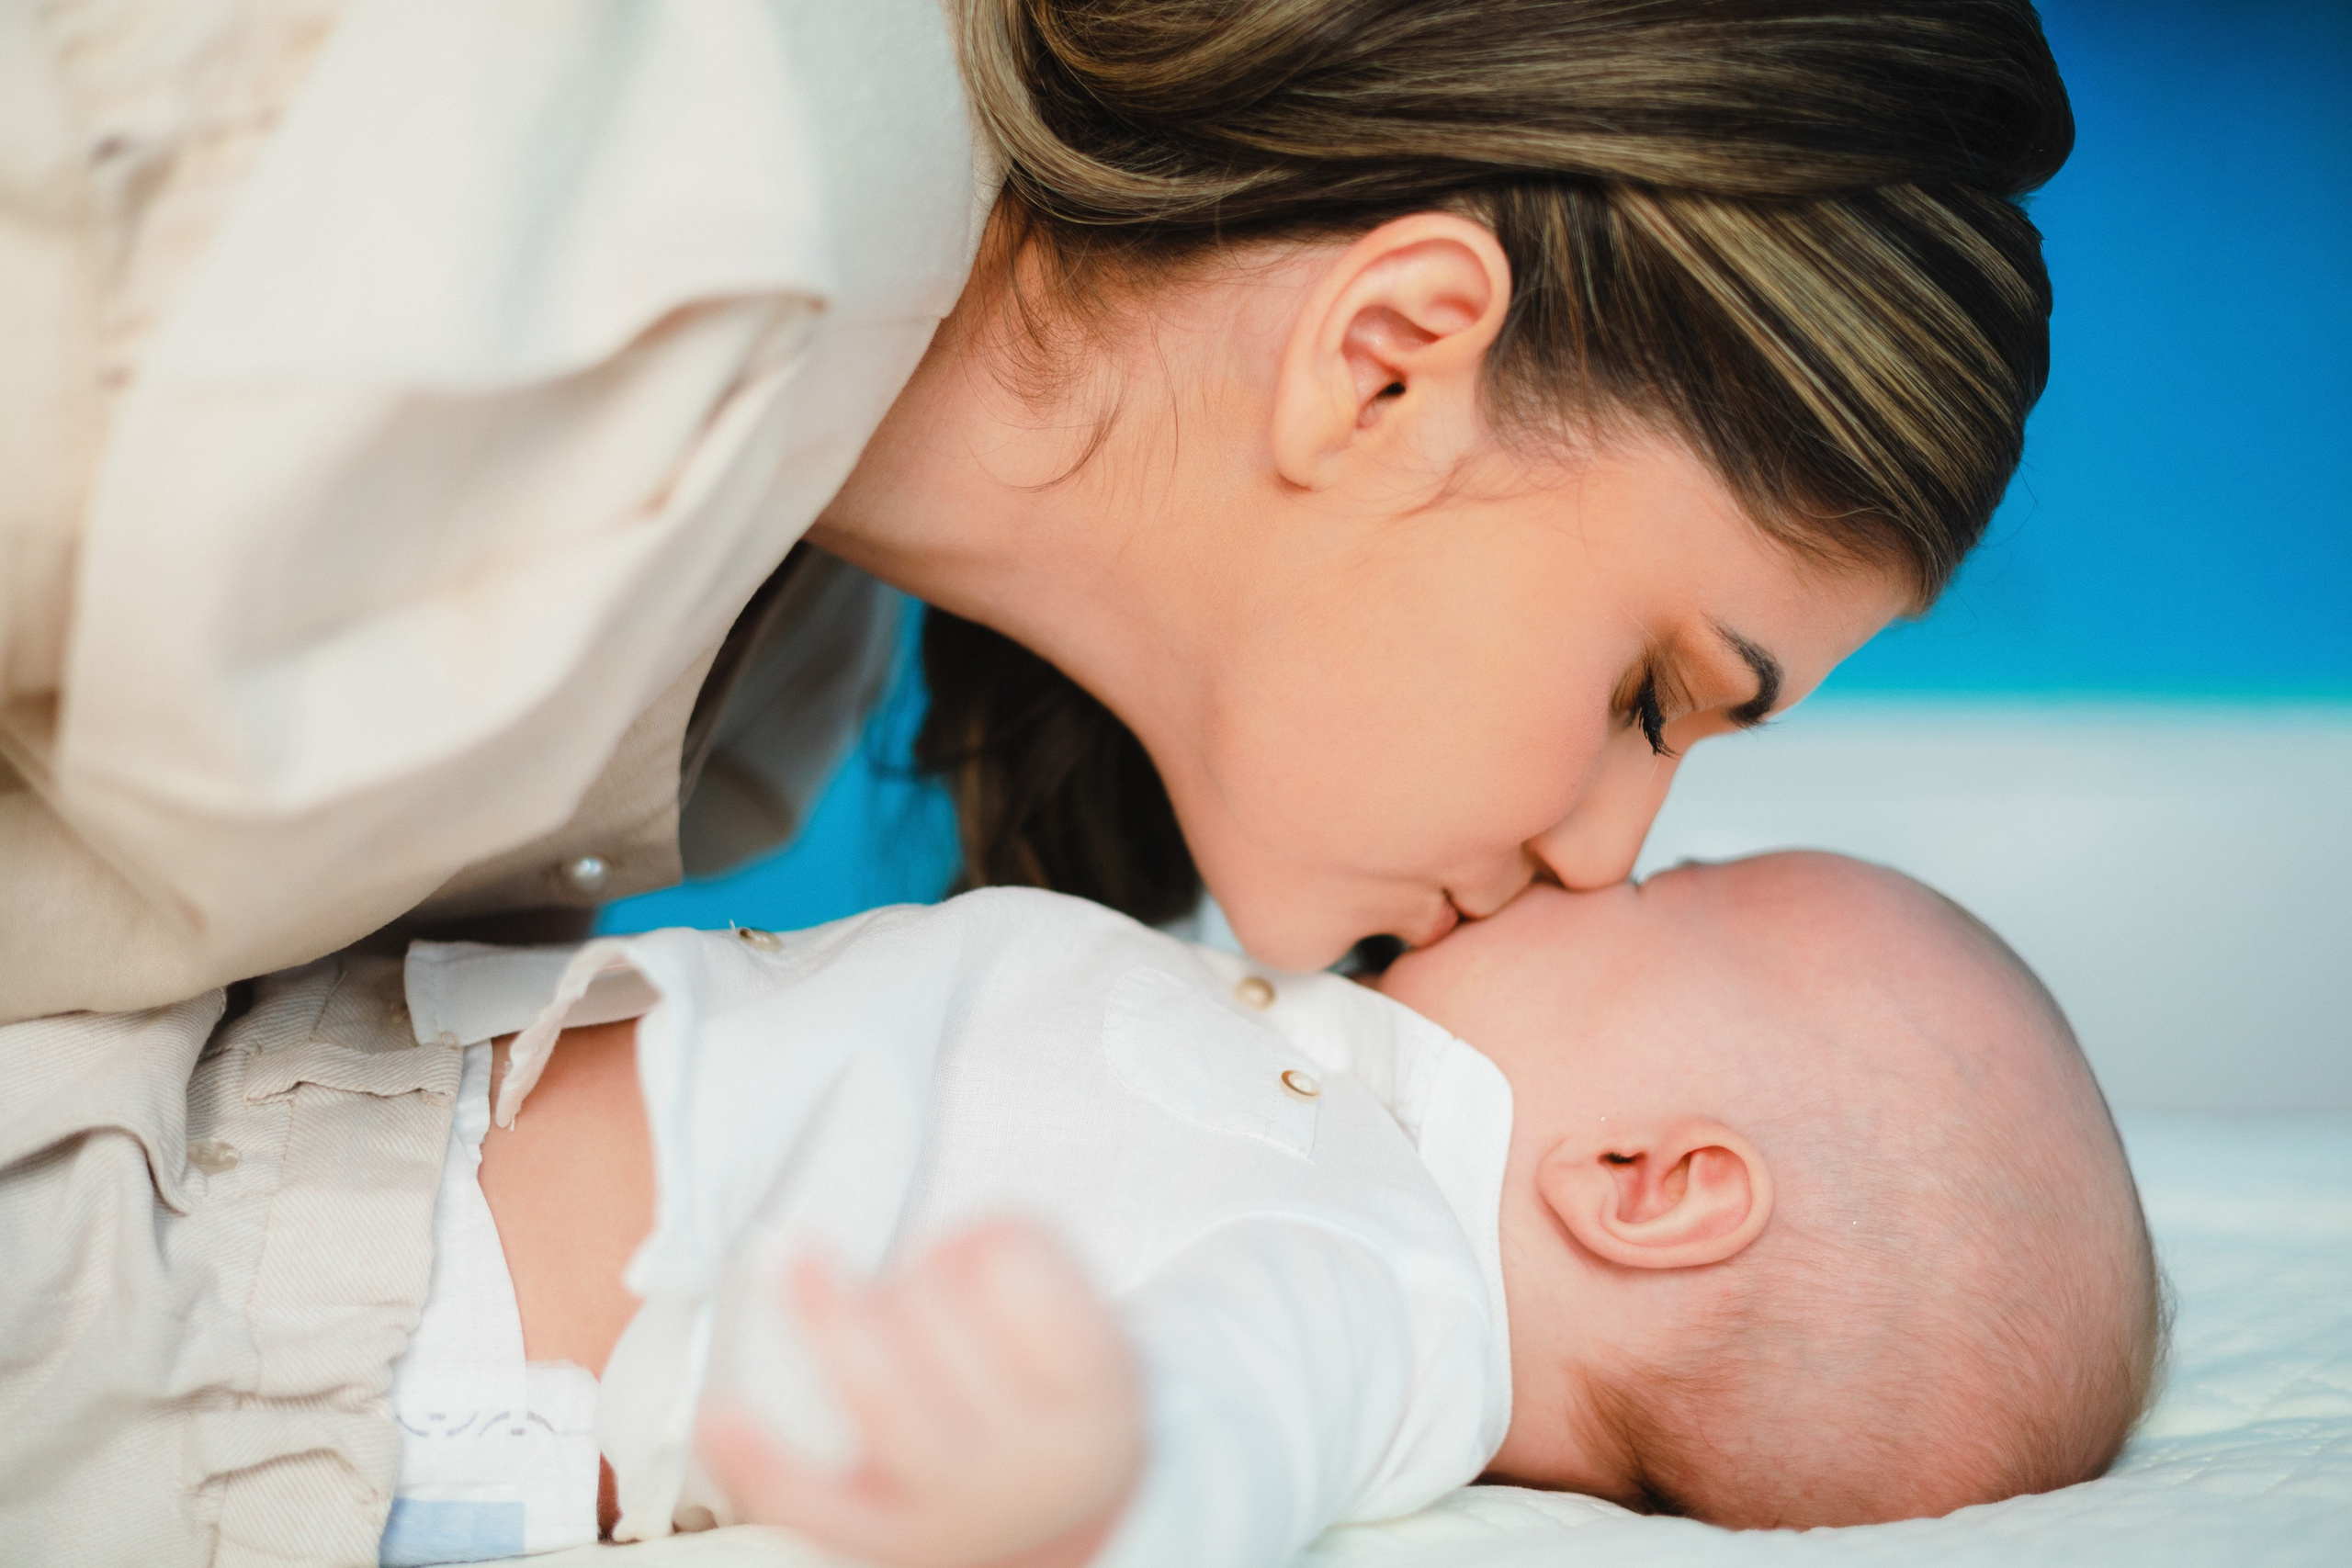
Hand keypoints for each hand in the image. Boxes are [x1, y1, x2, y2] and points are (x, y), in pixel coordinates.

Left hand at [700, 1220, 1144, 1567]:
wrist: (1057, 1529)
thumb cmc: (1058, 1401)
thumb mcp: (1088, 1328)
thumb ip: (1018, 1257)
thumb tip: (922, 1242)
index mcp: (1096, 1398)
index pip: (1015, 1267)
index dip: (988, 1236)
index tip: (988, 1252)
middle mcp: (1030, 1462)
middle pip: (933, 1309)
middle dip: (917, 1273)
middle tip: (934, 1290)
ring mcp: (952, 1509)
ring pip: (874, 1387)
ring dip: (836, 1314)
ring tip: (817, 1277)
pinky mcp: (883, 1544)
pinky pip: (805, 1501)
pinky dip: (755, 1458)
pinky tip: (720, 1417)